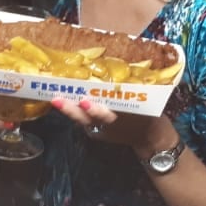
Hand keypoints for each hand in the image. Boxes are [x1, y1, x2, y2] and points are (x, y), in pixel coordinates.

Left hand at [48, 97, 171, 156]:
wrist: (150, 138)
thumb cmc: (148, 112)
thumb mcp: (143, 101)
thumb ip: (127, 90)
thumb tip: (113, 68)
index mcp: (123, 118)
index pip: (106, 115)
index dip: (95, 110)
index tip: (85, 103)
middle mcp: (109, 125)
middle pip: (88, 119)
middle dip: (73, 110)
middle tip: (58, 99)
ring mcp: (101, 130)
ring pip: (82, 121)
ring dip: (69, 111)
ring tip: (56, 100)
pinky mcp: (95, 133)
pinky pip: (83, 121)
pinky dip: (73, 111)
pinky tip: (62, 100)